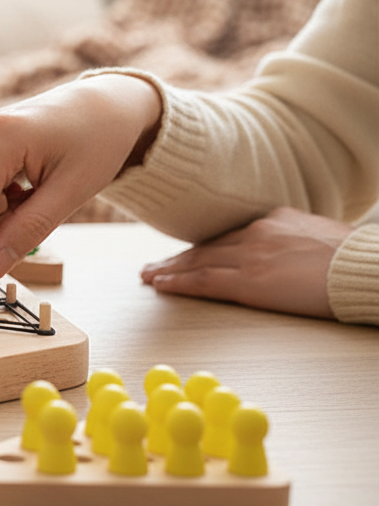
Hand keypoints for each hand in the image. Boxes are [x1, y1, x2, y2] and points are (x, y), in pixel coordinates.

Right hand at [0, 75, 162, 288]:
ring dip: (6, 211)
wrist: (103, 105)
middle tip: (44, 209)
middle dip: (2, 225)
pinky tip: (29, 180)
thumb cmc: (97, 141)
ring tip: (40, 187)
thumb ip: (30, 229)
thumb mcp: (72, 192)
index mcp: (2, 138)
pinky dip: (4, 199)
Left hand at [140, 207, 348, 318]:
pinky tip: (161, 286)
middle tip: (153, 266)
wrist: (367, 267)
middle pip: (207, 247)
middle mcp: (257, 232)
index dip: (202, 247)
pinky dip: (179, 283)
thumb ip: (294, 241)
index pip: (228, 236)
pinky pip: (205, 281)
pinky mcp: (251, 281)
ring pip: (199, 262)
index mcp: (274, 220)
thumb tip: (287, 253)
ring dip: (170, 270)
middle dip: (177, 258)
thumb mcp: (320, 237)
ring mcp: (251, 256)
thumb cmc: (354, 259)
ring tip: (149, 276)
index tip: (183, 254)